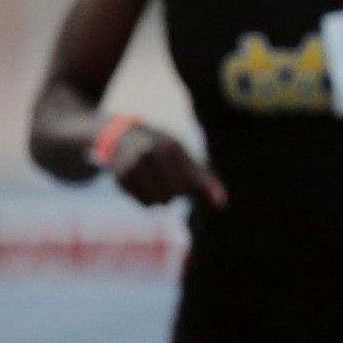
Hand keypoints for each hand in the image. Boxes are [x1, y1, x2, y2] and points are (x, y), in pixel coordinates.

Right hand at [109, 124, 226, 207]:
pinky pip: (144, 203)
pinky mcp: (121, 179)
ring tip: (160, 183)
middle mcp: (149, 155)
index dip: (194, 187)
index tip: (193, 185)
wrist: (124, 138)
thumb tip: (221, 204)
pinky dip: (149, 200)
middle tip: (173, 181)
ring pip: (157, 202)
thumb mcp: (185, 158)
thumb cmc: (164, 151)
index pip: (189, 180)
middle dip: (176, 192)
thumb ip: (203, 180)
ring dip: (163, 198)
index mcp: (170, 147)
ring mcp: (132, 166)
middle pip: (173, 194)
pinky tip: (147, 186)